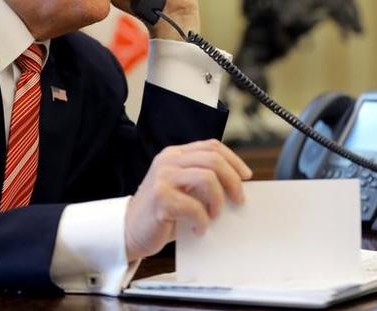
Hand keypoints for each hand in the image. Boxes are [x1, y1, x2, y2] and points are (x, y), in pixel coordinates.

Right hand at [124, 139, 252, 260]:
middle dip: (233, 181)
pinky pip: (194, 207)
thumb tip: (238, 187)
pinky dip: (202, 221)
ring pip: (207, 178)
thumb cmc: (162, 213)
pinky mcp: (160, 198)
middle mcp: (168, 161)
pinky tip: (198, 229)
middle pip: (214, 160)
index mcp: (175, 154)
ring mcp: (162, 178)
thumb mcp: (182, 189)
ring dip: (218, 201)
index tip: (246, 177)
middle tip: (239, 201)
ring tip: (214, 216)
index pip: (211, 146)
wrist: (129, 230)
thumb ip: (202, 181)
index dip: (234, 160)